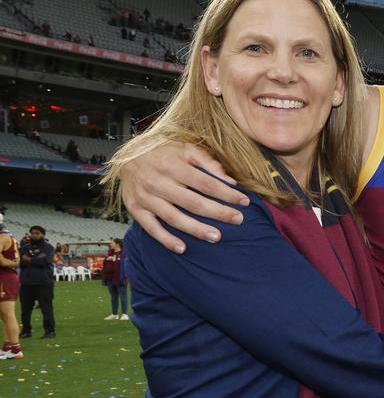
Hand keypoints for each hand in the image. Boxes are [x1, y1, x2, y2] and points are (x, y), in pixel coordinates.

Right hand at [120, 141, 248, 252]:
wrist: (126, 156)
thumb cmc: (162, 153)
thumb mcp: (185, 149)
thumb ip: (207, 162)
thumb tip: (229, 180)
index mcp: (173, 165)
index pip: (205, 183)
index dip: (226, 193)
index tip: (244, 201)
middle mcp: (158, 182)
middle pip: (193, 202)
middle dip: (217, 212)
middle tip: (237, 220)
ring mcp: (146, 197)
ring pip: (174, 217)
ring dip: (196, 229)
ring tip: (216, 237)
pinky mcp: (136, 209)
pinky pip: (151, 228)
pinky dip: (166, 239)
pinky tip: (182, 248)